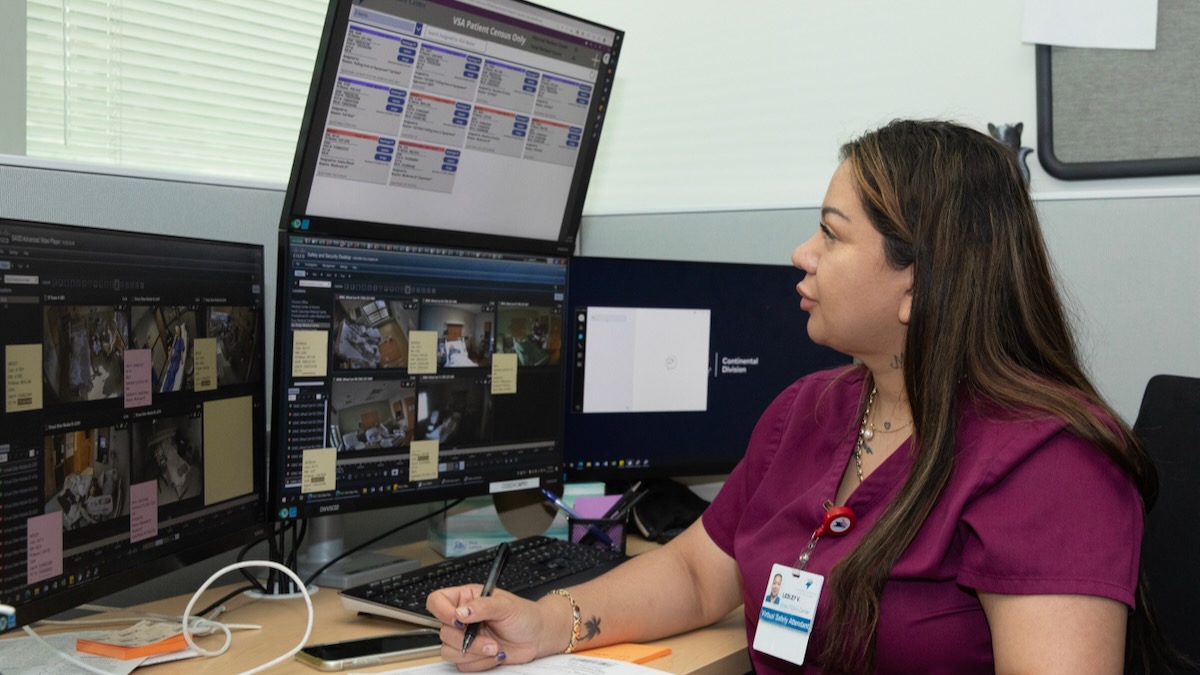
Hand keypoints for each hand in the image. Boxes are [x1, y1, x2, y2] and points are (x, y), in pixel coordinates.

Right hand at [426, 585, 549, 671]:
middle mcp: (462, 618)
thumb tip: (460, 612)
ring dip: (474, 653)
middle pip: (443, 632)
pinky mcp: (471, 655)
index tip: (458, 621)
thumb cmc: (524, 615)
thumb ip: (481, 606)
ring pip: (449, 651)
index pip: (437, 601)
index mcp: (466, 598)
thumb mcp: (505, 605)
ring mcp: (465, 638)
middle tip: (489, 640)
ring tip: (495, 647)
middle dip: (467, 640)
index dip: (442, 612)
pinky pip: (462, 665)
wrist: (537, 637)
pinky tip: (496, 654)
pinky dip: (480, 663)